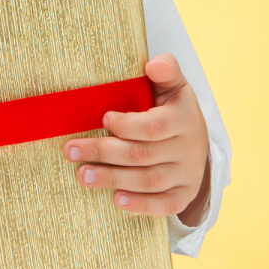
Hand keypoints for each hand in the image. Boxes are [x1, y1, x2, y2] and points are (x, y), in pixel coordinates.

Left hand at [64, 54, 210, 222]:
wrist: (198, 140)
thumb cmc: (173, 108)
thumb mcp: (173, 86)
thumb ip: (166, 70)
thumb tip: (154, 63)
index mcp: (185, 118)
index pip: (155, 126)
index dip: (128, 125)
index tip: (103, 118)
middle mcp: (189, 148)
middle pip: (143, 154)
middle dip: (103, 152)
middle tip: (70, 150)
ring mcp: (188, 174)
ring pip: (149, 181)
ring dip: (113, 179)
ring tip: (82, 175)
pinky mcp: (185, 194)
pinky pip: (165, 205)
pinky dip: (140, 205)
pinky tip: (116, 199)